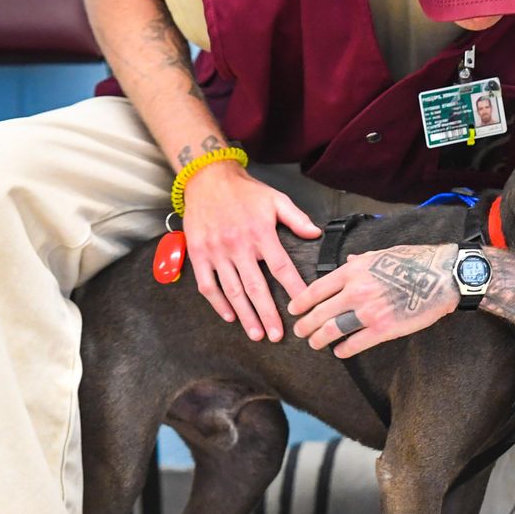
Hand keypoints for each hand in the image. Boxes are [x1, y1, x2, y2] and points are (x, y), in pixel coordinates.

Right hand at [182, 162, 320, 340]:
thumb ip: (296, 218)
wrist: (207, 178)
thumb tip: (315, 235)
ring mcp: (216, 251)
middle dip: (267, 314)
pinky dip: (218, 303)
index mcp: (260, 233)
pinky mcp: (198, 254)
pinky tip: (230, 317)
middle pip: (256, 287)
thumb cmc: (245, 191)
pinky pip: (208, 284)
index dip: (293, 289)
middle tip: (277, 335)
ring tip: (256, 334)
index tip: (304, 307)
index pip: (281, 267)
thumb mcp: (275, 199)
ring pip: (232, 290)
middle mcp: (238, 245)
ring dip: (245, 315)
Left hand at [288, 243, 458, 356]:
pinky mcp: (383, 329)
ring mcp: (368, 311)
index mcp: (353, 271)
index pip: (316, 289)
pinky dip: (342, 350)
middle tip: (300, 331)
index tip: (294, 310)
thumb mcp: (382, 254)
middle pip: (319, 313)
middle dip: (306, 325)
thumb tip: (347, 260)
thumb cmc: (414, 262)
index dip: (301, 302)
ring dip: (319, 339)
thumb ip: (360, 260)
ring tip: (314, 343)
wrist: (441, 276)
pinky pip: (354, 344)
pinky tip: (339, 351)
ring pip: (332, 330)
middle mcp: (356, 291)